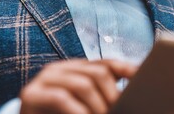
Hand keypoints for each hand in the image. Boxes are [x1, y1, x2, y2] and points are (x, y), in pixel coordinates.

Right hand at [19, 59, 137, 113]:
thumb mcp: (86, 107)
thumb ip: (102, 98)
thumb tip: (131, 97)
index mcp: (75, 69)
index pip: (106, 64)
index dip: (126, 69)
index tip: (142, 79)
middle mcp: (60, 69)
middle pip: (98, 71)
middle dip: (113, 94)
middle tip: (119, 110)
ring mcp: (44, 79)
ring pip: (83, 84)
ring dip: (98, 106)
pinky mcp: (30, 94)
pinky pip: (61, 98)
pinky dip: (78, 112)